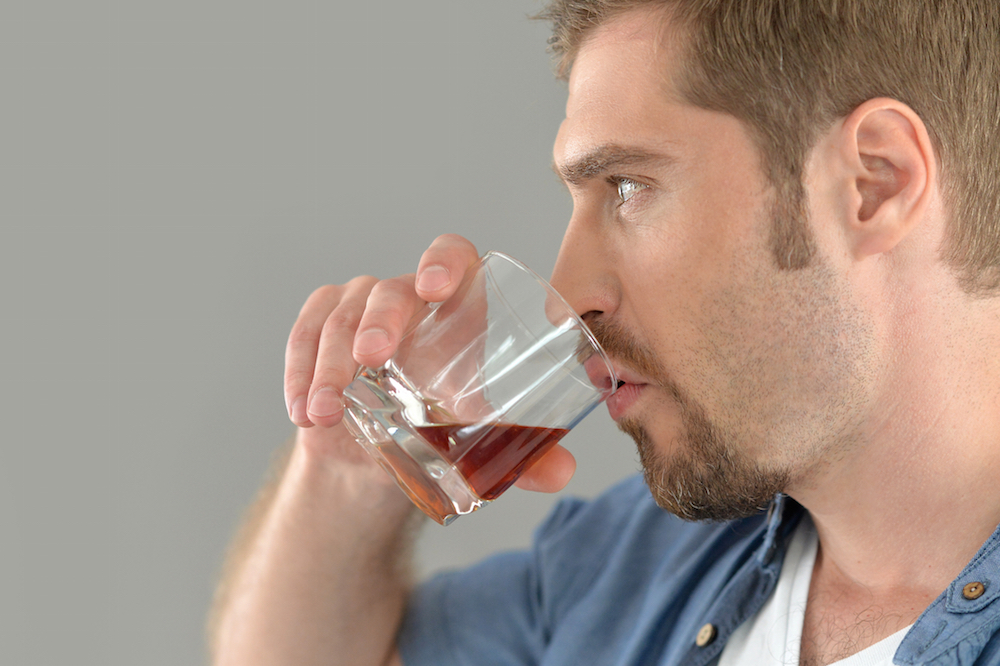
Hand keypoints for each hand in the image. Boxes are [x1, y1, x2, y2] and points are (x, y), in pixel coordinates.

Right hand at [283, 234, 576, 492]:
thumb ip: (525, 453)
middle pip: (389, 290)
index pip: (452, 257)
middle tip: (372, 360)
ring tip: (325, 413)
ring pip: (340, 316)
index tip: (434, 287)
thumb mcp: (484, 441)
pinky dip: (299, 373)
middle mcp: (408, 299)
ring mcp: (359, 308)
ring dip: (328, 366)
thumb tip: (560, 472)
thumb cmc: (445, 428)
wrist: (385, 456)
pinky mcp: (319, 328)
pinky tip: (302, 412)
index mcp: (457, 307)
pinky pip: (303, 336)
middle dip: (379, 321)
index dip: (443, 262)